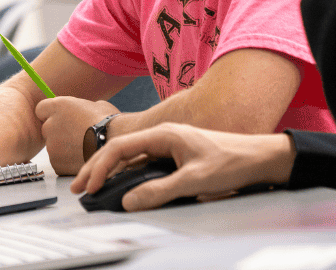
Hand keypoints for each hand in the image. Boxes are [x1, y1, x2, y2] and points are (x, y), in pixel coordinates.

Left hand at [33, 97, 117, 174]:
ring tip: (83, 146)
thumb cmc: (108, 122)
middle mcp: (50, 125)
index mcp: (58, 106)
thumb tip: (80, 111)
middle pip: (47, 128)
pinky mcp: (56, 163)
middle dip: (58, 131)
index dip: (50, 114)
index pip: (41, 109)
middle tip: (76, 134)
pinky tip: (82, 157)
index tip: (59, 118)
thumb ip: (79, 108)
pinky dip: (67, 161)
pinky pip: (58, 161)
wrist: (115, 142)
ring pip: (53, 146)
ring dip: (63, 147)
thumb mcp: (94, 105)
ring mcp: (52, 146)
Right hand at [71, 122, 295, 210]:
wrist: (257, 157)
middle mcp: (162, 137)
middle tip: (78, 188)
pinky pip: (142, 164)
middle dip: (95, 168)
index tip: (89, 186)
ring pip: (129, 158)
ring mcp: (167, 146)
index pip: (120, 148)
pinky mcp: (174, 156)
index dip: (100, 167)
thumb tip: (127, 201)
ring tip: (91, 187)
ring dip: (108, 172)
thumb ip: (159, 191)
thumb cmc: (231, 162)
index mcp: (163, 135)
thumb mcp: (194, 180)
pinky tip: (119, 185)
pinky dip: (125, 174)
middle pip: (119, 151)